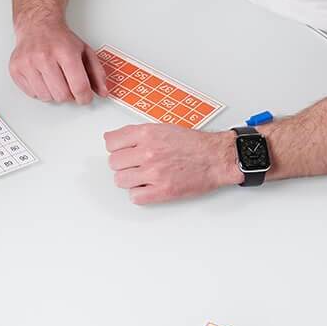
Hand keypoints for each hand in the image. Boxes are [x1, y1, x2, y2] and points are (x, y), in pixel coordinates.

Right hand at [9, 16, 107, 103]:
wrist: (37, 25)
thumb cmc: (60, 39)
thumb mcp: (85, 51)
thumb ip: (97, 72)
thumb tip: (103, 91)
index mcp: (65, 52)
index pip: (79, 86)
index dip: (85, 97)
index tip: (85, 97)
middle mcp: (44, 57)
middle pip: (62, 95)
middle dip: (69, 95)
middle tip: (68, 84)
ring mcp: (28, 63)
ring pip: (47, 97)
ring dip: (54, 93)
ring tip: (55, 79)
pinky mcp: (16, 69)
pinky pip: (32, 94)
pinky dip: (40, 90)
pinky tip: (42, 78)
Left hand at [105, 124, 238, 204]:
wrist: (216, 157)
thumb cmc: (192, 143)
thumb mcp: (160, 128)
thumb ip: (135, 134)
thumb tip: (111, 139)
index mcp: (145, 134)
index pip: (110, 143)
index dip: (116, 148)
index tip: (123, 152)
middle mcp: (147, 152)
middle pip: (114, 163)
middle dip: (123, 165)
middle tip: (135, 165)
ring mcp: (154, 172)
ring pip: (120, 180)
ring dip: (129, 180)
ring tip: (142, 177)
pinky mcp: (163, 190)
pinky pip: (135, 197)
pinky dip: (139, 194)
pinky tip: (148, 188)